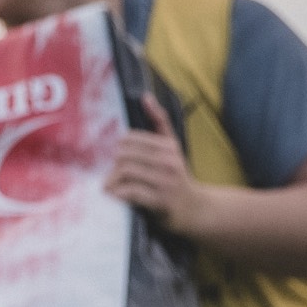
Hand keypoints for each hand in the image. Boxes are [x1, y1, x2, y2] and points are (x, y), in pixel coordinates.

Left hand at [105, 95, 206, 230]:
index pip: (129, 139)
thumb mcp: (172, 147)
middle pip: (123, 155)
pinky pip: (130, 192)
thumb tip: (145, 96)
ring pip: (125, 171)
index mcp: (168, 146)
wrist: (195, 210)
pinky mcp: (161, 201)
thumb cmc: (176, 176)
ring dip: (112, 181)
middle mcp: (169, 161)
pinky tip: (117, 197)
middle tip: (111, 176)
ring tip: (111, 187)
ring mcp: (166, 182)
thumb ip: (159, 122)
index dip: (117, 150)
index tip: (116, 161)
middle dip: (112, 166)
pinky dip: (118, 194)